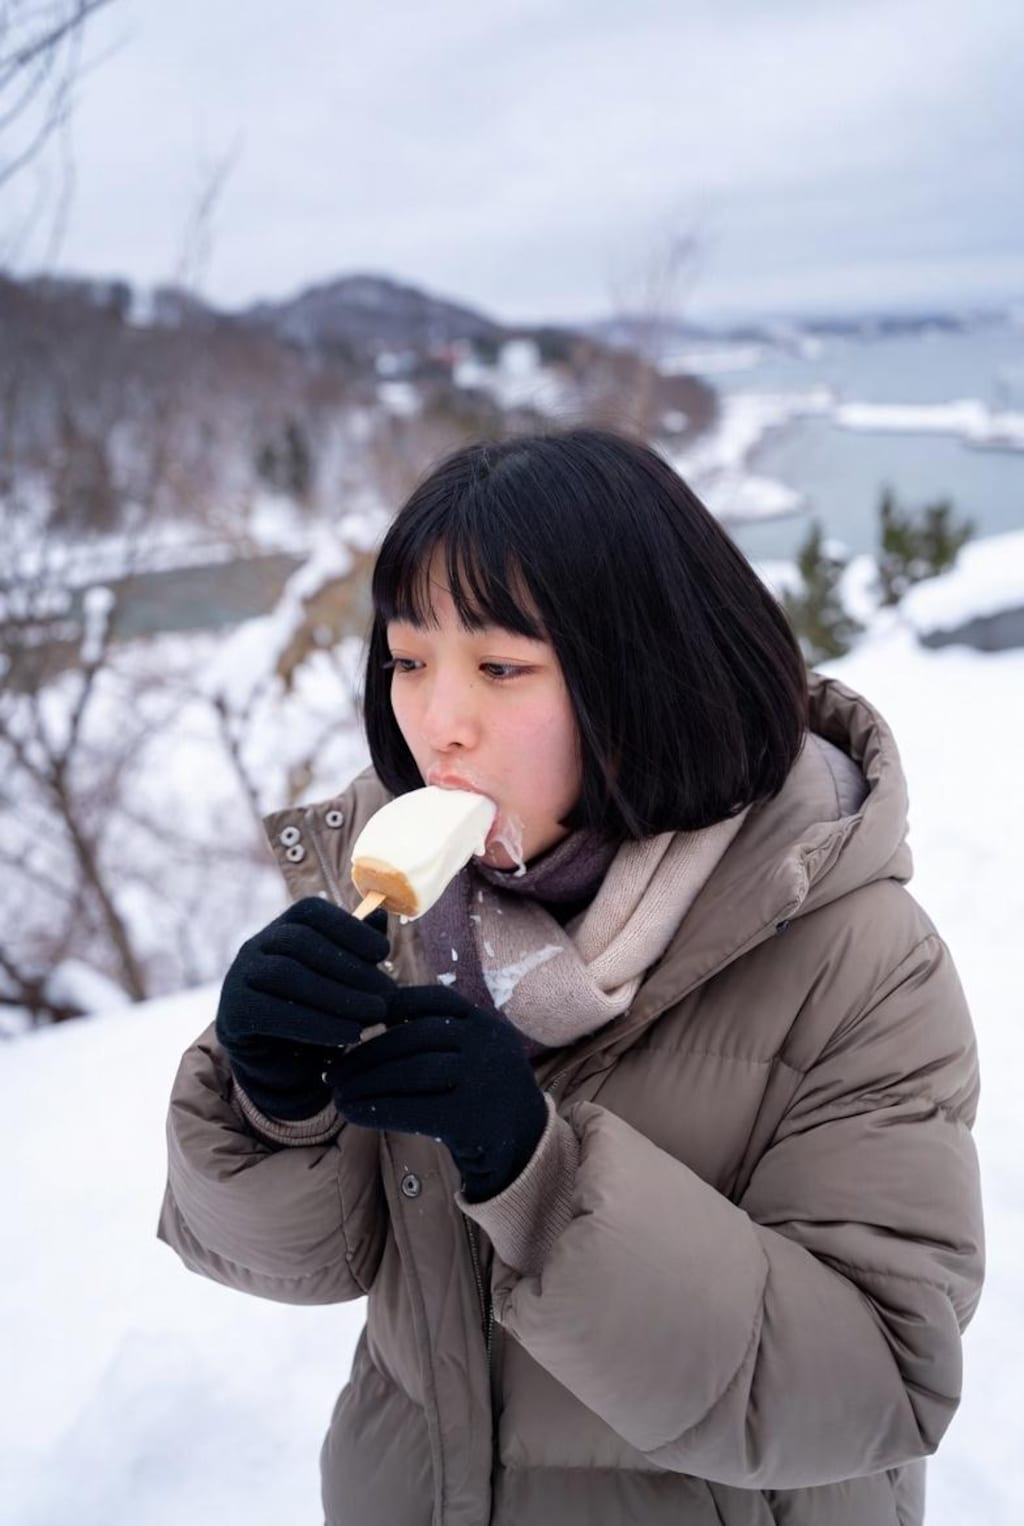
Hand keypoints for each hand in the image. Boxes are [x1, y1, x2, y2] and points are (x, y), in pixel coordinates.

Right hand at [215, 897, 396, 1120]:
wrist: (279, 1064)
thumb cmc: (316, 1010)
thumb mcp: (341, 979)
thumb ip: (358, 950)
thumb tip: (380, 915)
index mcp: (281, 929)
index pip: (310, 912)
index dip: (348, 928)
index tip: (382, 952)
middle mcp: (255, 946)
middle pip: (300, 942)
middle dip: (350, 967)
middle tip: (387, 994)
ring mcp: (238, 977)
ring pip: (285, 974)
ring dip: (337, 995)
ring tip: (374, 1014)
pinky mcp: (233, 1014)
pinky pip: (273, 1014)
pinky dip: (316, 1024)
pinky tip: (350, 1034)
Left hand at [326, 985, 548, 1201]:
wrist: (525, 1150)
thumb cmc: (484, 1097)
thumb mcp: (476, 1054)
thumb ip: (443, 1033)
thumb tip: (378, 1015)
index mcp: (486, 1024)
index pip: (436, 1000)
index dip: (396, 1002)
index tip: (363, 1017)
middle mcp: (488, 1046)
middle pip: (415, 1037)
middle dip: (368, 1052)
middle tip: (334, 1070)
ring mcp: (482, 1081)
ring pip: (411, 1071)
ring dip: (366, 1082)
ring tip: (338, 1093)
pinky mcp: (470, 1120)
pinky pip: (412, 1109)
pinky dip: (376, 1109)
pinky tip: (353, 1113)